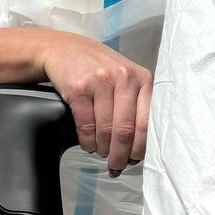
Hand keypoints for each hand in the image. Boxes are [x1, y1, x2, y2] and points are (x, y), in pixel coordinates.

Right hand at [41, 35, 152, 175]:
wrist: (66, 49)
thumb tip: (141, 147)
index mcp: (143, 78)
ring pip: (105, 131)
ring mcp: (100, 82)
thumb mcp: (127, 79)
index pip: (148, 122)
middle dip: (121, 154)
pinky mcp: (78, 88)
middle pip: (126, 130)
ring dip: (103, 149)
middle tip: (116, 165)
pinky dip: (87, 142)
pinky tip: (89, 143)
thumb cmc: (101, 69)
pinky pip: (85, 126)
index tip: (136, 159)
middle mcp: (124, 78)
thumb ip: (138, 105)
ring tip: (102, 152)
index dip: (141, 147)